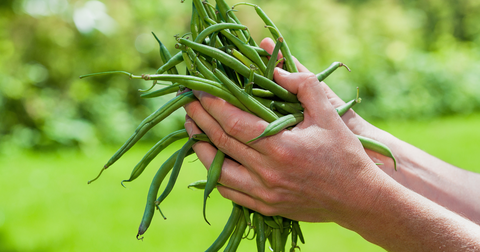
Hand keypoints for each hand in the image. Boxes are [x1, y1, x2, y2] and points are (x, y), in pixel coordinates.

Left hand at [183, 43, 388, 222]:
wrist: (358, 199)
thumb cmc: (345, 154)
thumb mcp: (328, 114)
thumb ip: (303, 86)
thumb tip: (277, 71)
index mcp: (281, 148)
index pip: (233, 123)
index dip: (212, 104)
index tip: (199, 90)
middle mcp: (267, 173)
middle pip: (220, 143)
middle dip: (200, 120)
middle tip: (187, 103)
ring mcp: (264, 194)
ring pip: (217, 172)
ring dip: (200, 149)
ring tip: (191, 129)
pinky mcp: (266, 206)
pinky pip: (229, 192)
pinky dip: (214, 175)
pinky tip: (211, 161)